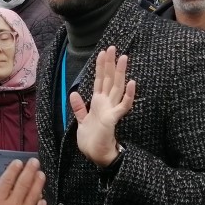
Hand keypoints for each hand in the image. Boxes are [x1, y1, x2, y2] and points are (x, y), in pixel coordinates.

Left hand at [69, 46, 135, 166]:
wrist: (96, 156)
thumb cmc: (91, 140)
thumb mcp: (82, 121)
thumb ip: (79, 108)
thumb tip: (74, 93)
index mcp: (98, 103)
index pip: (99, 80)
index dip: (100, 67)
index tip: (102, 52)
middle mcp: (106, 103)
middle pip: (109, 80)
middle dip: (110, 64)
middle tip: (113, 47)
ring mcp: (111, 110)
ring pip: (117, 88)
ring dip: (120, 73)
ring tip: (124, 58)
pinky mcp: (113, 119)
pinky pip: (122, 106)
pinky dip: (128, 95)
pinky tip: (131, 83)